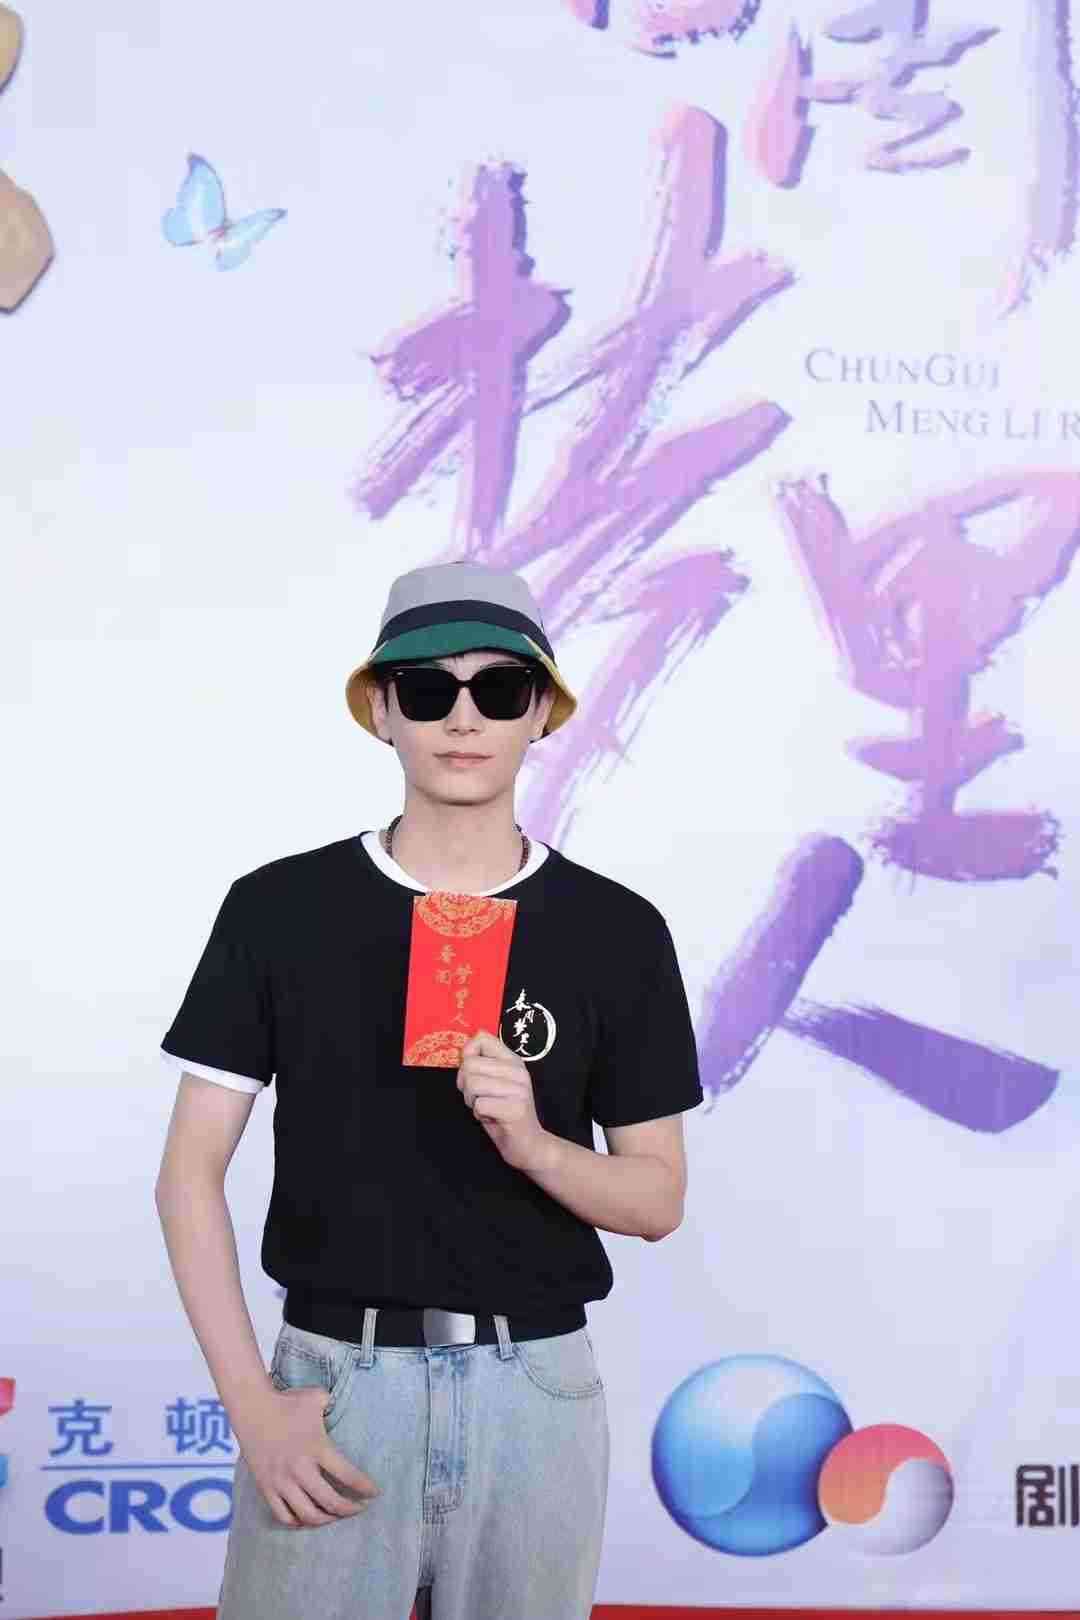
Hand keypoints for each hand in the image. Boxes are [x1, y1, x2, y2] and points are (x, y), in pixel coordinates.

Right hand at [240, 1384, 380, 1529]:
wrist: (252, 1407)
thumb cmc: (287, 1402)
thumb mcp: (316, 1397)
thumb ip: (333, 1404)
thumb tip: (343, 1405)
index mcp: (317, 1448)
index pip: (348, 1476)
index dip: (364, 1488)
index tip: (374, 1493)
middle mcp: (300, 1469)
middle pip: (331, 1502)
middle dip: (350, 1509)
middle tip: (360, 1508)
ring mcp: (282, 1481)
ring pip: (308, 1514)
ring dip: (326, 1520)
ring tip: (336, 1516)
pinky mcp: (266, 1487)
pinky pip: (284, 1515)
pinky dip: (298, 1522)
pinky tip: (308, 1518)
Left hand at [458, 1029, 549, 1171]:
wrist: (529, 1145)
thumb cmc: (504, 1113)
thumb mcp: (494, 1083)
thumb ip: (481, 1065)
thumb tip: (463, 1052)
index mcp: (513, 1061)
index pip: (481, 1038)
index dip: (467, 1055)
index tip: (473, 1073)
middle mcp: (518, 1071)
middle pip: (470, 1065)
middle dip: (465, 1085)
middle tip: (478, 1097)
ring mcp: (519, 1090)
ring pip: (472, 1084)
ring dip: (471, 1101)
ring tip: (485, 1107)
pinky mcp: (515, 1109)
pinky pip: (479, 1104)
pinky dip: (478, 1114)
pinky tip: (491, 1118)